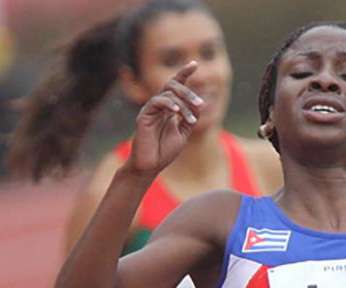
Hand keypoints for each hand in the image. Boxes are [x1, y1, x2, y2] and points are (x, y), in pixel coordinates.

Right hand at [128, 61, 203, 178]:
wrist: (151, 166)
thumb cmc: (165, 151)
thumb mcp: (184, 132)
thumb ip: (191, 117)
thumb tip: (199, 103)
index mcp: (169, 108)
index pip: (175, 86)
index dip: (184, 73)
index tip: (194, 64)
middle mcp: (159, 106)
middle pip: (173, 87)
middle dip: (188, 92)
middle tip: (200, 104)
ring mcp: (151, 110)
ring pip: (167, 94)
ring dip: (183, 103)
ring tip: (191, 118)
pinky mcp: (144, 116)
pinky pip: (157, 102)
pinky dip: (168, 104)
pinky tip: (176, 111)